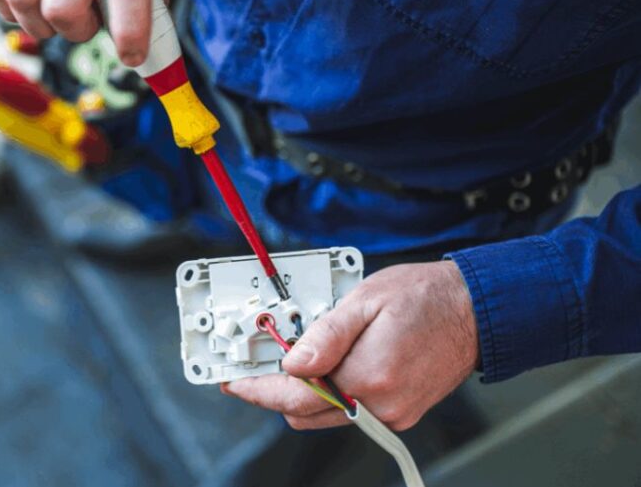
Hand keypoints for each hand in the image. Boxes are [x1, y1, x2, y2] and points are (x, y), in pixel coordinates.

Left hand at [223, 261, 479, 430]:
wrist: (477, 310)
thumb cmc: (426, 297)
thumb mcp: (366, 300)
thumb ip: (326, 335)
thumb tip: (292, 362)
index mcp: (368, 377)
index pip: (295, 397)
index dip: (257, 390)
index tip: (235, 381)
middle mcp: (380, 405)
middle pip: (305, 414)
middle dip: (275, 391)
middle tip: (259, 364)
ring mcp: (393, 412)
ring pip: (326, 415)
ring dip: (303, 392)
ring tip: (294, 358)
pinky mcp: (401, 411)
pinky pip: (350, 410)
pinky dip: (331, 392)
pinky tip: (329, 363)